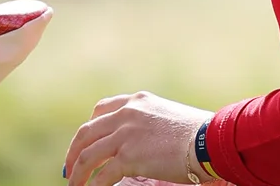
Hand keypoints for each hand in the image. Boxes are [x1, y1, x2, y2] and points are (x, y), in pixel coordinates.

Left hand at [65, 92, 212, 185]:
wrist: (210, 139)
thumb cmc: (198, 132)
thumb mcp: (167, 117)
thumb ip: (148, 124)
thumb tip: (141, 143)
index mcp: (136, 101)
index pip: (100, 109)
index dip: (88, 129)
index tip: (84, 143)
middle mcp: (126, 113)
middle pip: (86, 132)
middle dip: (73, 152)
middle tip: (68, 168)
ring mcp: (125, 134)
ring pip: (88, 154)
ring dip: (77, 172)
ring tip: (73, 184)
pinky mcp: (129, 156)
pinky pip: (102, 174)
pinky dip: (92, 185)